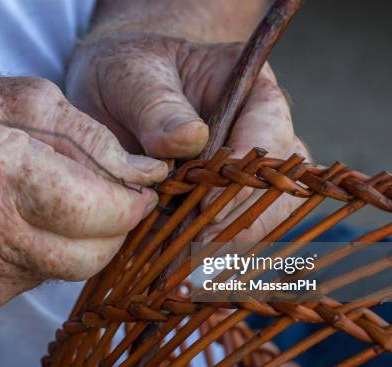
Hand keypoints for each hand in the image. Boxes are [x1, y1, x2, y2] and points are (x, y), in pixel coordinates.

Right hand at [0, 76, 166, 308]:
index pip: (100, 211)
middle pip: (94, 254)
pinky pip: (43, 278)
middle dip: (115, 226)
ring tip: (57, 202)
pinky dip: (50, 250)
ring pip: (73, 269)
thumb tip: (151, 177)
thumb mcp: (25, 100)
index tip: (142, 191)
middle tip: (107, 196)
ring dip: (83, 238)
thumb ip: (96, 140)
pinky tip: (23, 221)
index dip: (133, 204)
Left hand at [67, 32, 310, 242]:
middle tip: (194, 251)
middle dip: (239, 222)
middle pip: (279, 186)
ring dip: (228, 245)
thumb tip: (189, 140)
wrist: (112, 95)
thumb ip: (157, 106)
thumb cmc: (127, 75)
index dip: (243, 176)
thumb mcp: (132, 77)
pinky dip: (212, 253)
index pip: (270, 133)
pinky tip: (183, 266)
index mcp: (251, 89)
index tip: (204, 207)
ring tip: (185, 266)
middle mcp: (260, 132)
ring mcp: (248, 170)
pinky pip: (237, 232)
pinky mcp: (226, 199)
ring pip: (265, 217)